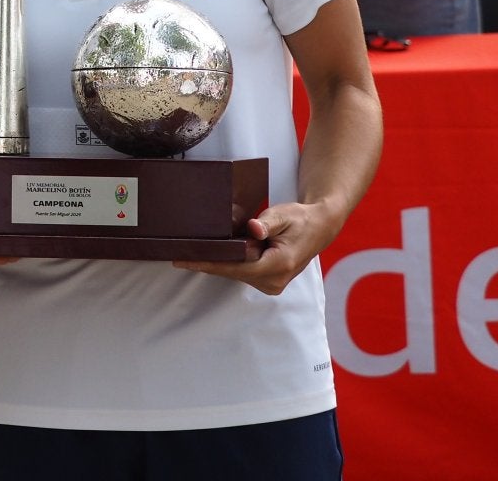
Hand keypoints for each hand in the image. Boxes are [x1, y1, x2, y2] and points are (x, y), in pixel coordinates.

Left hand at [173, 199, 333, 295]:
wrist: (318, 227)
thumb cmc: (300, 219)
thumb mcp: (284, 215)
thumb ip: (267, 223)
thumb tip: (252, 229)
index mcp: (279, 264)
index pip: (235, 267)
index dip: (209, 264)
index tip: (184, 261)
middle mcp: (274, 280)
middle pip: (232, 272)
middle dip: (207, 263)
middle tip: (178, 253)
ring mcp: (272, 283)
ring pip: (235, 273)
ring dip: (218, 263)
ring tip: (191, 252)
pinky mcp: (269, 281)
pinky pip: (241, 272)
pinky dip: (228, 263)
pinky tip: (212, 254)